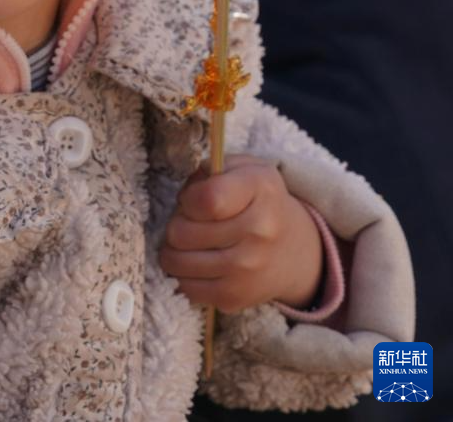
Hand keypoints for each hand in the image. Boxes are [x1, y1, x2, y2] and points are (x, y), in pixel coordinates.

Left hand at [159, 154, 323, 312]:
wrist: (292, 249)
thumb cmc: (256, 200)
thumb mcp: (243, 168)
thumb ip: (210, 171)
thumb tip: (185, 199)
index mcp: (261, 189)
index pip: (206, 200)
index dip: (188, 198)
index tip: (194, 199)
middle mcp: (260, 232)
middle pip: (181, 232)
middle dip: (177, 223)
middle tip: (192, 221)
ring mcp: (248, 270)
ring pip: (176, 261)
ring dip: (174, 249)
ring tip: (190, 241)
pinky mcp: (234, 298)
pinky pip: (185, 287)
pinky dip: (182, 274)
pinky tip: (198, 261)